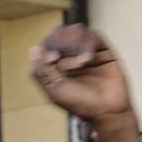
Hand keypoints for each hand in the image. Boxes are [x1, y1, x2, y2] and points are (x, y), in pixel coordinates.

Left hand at [30, 24, 137, 141]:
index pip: (48, 42)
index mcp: (59, 63)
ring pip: (77, 30)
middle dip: (60, 43)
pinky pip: (94, 35)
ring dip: (74, 45)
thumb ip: (40, 72)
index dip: (48, 45)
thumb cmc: (81, 104)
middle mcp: (73, 54)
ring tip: (79, 64)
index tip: (52, 60)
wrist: (107, 111)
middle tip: (64, 62)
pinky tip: (87, 60)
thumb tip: (34, 49)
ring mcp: (89, 51)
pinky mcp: (104, 50)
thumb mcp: (53, 92)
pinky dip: (87, 45)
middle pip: (61, 32)